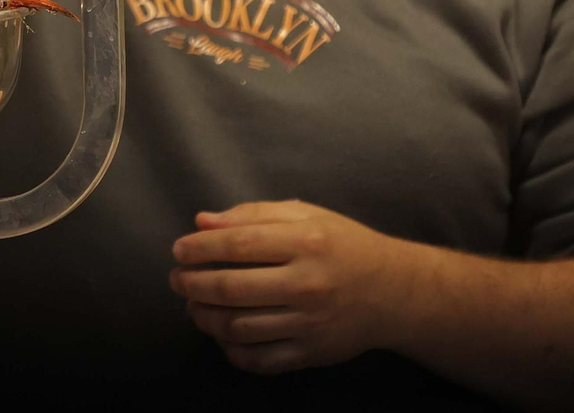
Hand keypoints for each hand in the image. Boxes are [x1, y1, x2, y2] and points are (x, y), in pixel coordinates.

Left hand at [169, 200, 417, 374]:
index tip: (179, 250)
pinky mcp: (312, 354)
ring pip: (240, 327)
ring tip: (193, 306)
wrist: (395, 292)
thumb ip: (253, 214)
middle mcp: (308, 284)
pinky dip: (231, 351)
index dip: (200, 248)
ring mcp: (310, 323)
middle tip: (178, 279)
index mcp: (306, 242)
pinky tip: (221, 335)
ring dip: (204, 318)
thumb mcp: (306, 216)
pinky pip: (260, 360)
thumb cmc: (343, 245)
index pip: (239, 243)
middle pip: (233, 288)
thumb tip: (202, 222)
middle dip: (193, 284)